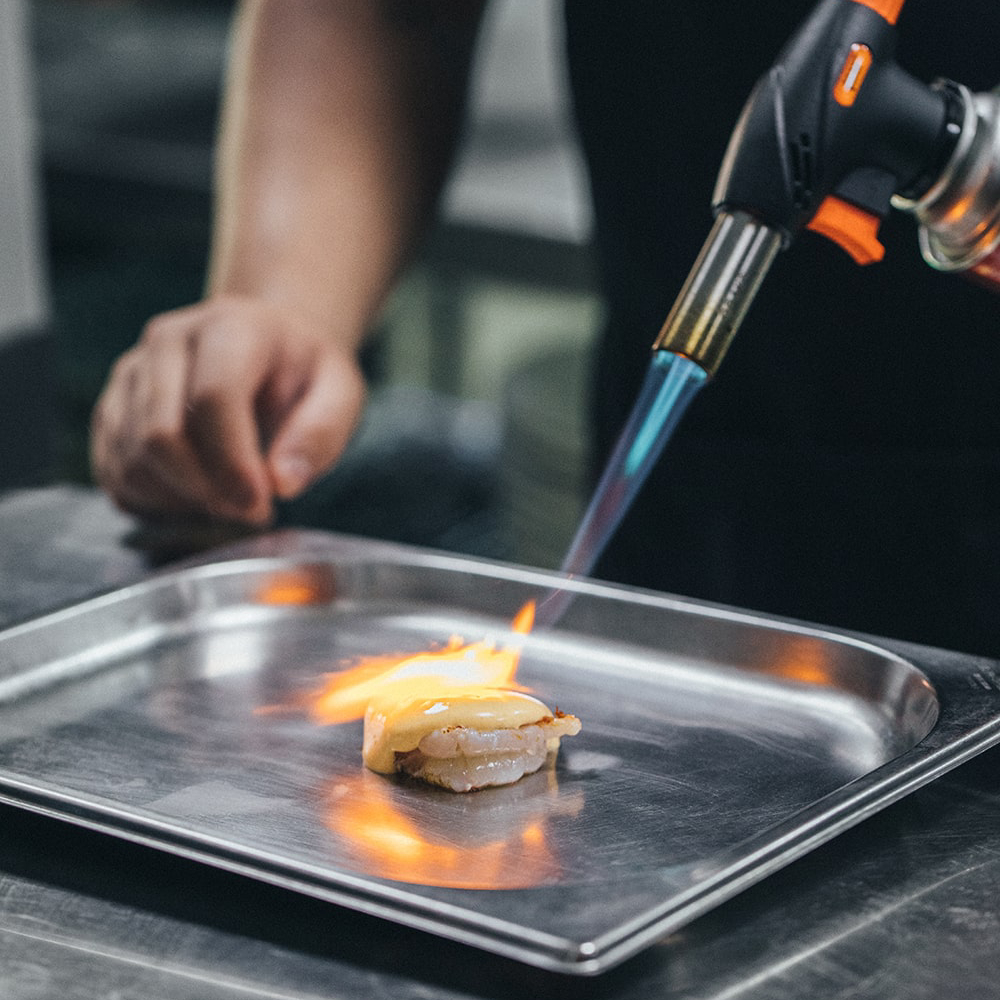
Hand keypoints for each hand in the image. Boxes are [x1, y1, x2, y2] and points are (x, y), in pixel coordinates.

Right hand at [90, 294, 365, 524]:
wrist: (267, 347)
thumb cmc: (304, 375)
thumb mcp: (340, 394)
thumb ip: (320, 434)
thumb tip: (283, 483)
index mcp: (230, 327)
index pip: (212, 398)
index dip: (233, 463)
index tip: (261, 504)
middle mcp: (168, 340)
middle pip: (161, 434)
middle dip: (207, 489)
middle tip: (251, 511)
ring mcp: (132, 372)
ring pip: (132, 458)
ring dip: (181, 500)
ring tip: (230, 503)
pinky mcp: (112, 406)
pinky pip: (115, 471)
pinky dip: (153, 502)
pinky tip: (197, 500)